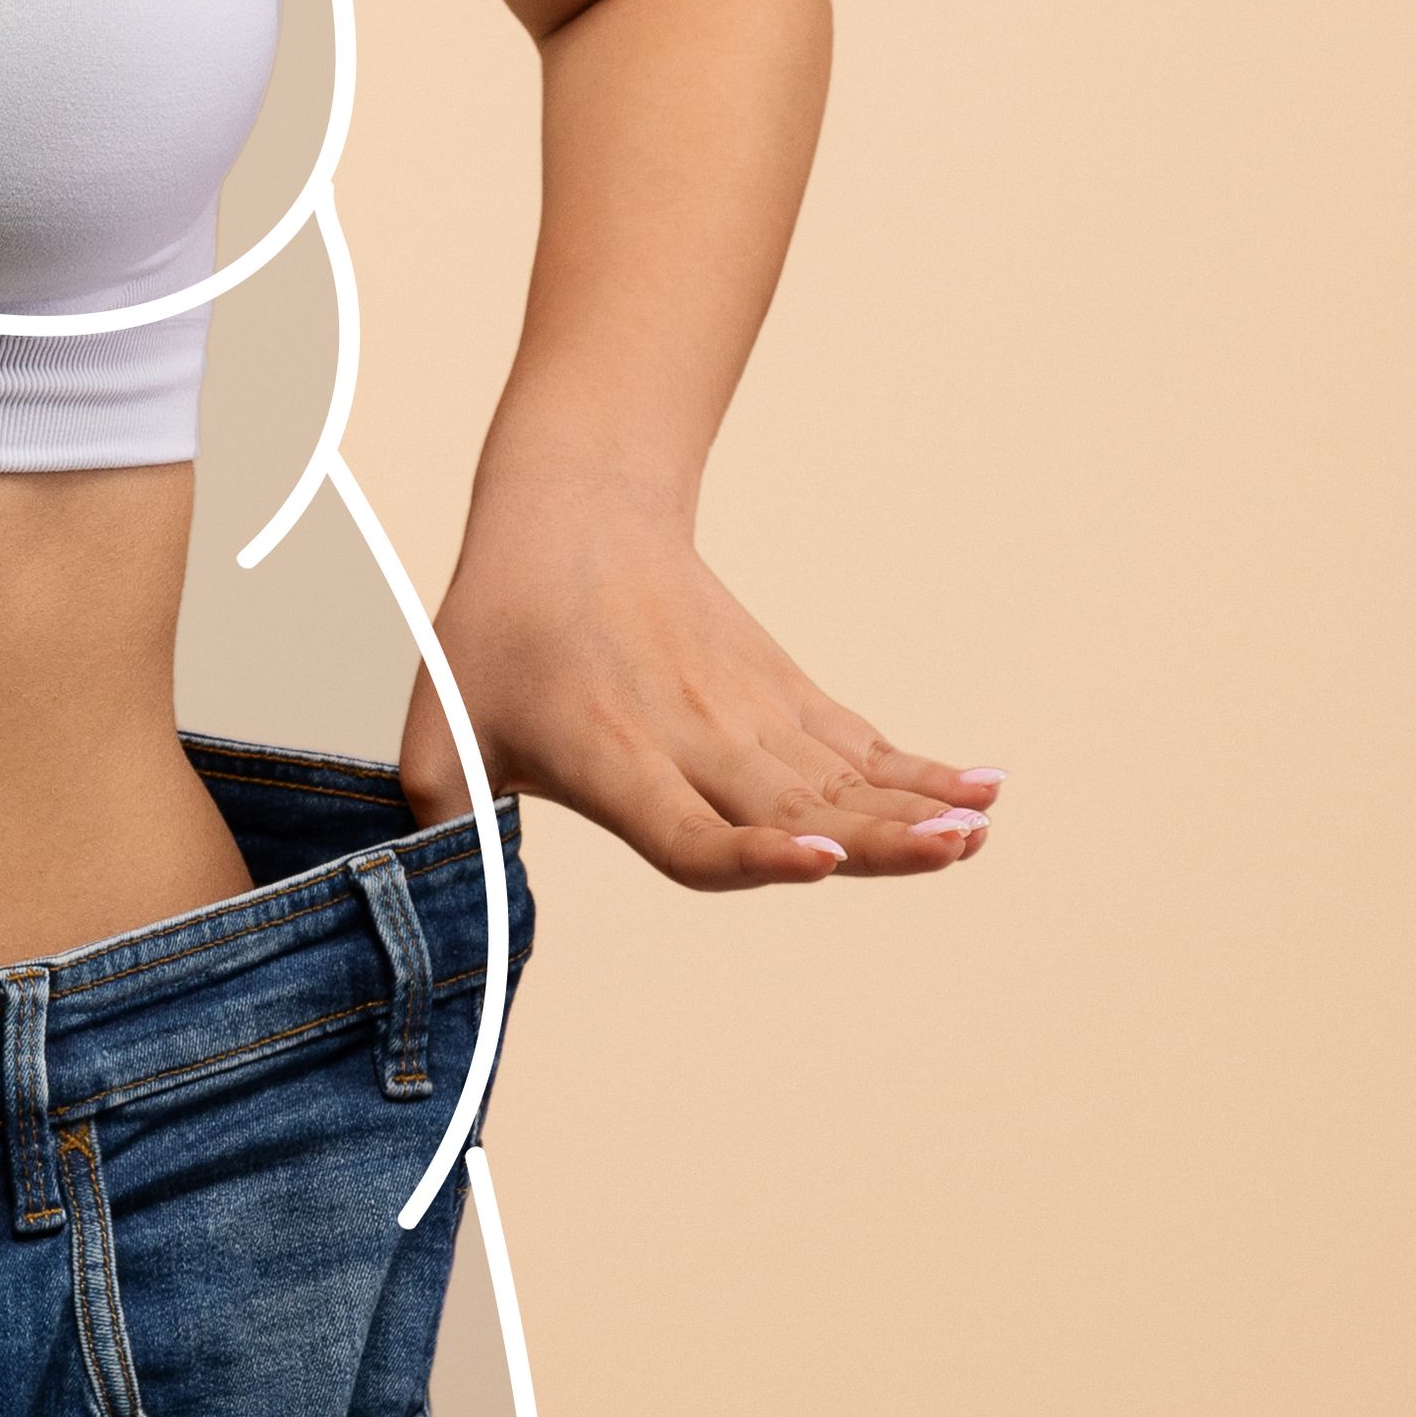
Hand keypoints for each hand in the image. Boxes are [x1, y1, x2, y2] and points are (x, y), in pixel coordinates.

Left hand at [406, 488, 993, 890]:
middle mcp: (688, 735)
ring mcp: (744, 709)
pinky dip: (921, 769)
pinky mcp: (780, 689)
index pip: (684, 825)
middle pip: (789, 805)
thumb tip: (430, 908)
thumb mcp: (436, 725)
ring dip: (913, 809)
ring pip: (836, 776)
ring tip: (977, 838)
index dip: (749, 854)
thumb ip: (437, 826)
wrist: (572, 508)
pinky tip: (985, 794)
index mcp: (606, 756)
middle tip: (949, 856)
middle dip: (873, 837)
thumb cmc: (496, 631)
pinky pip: (857, 740)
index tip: (815, 862)